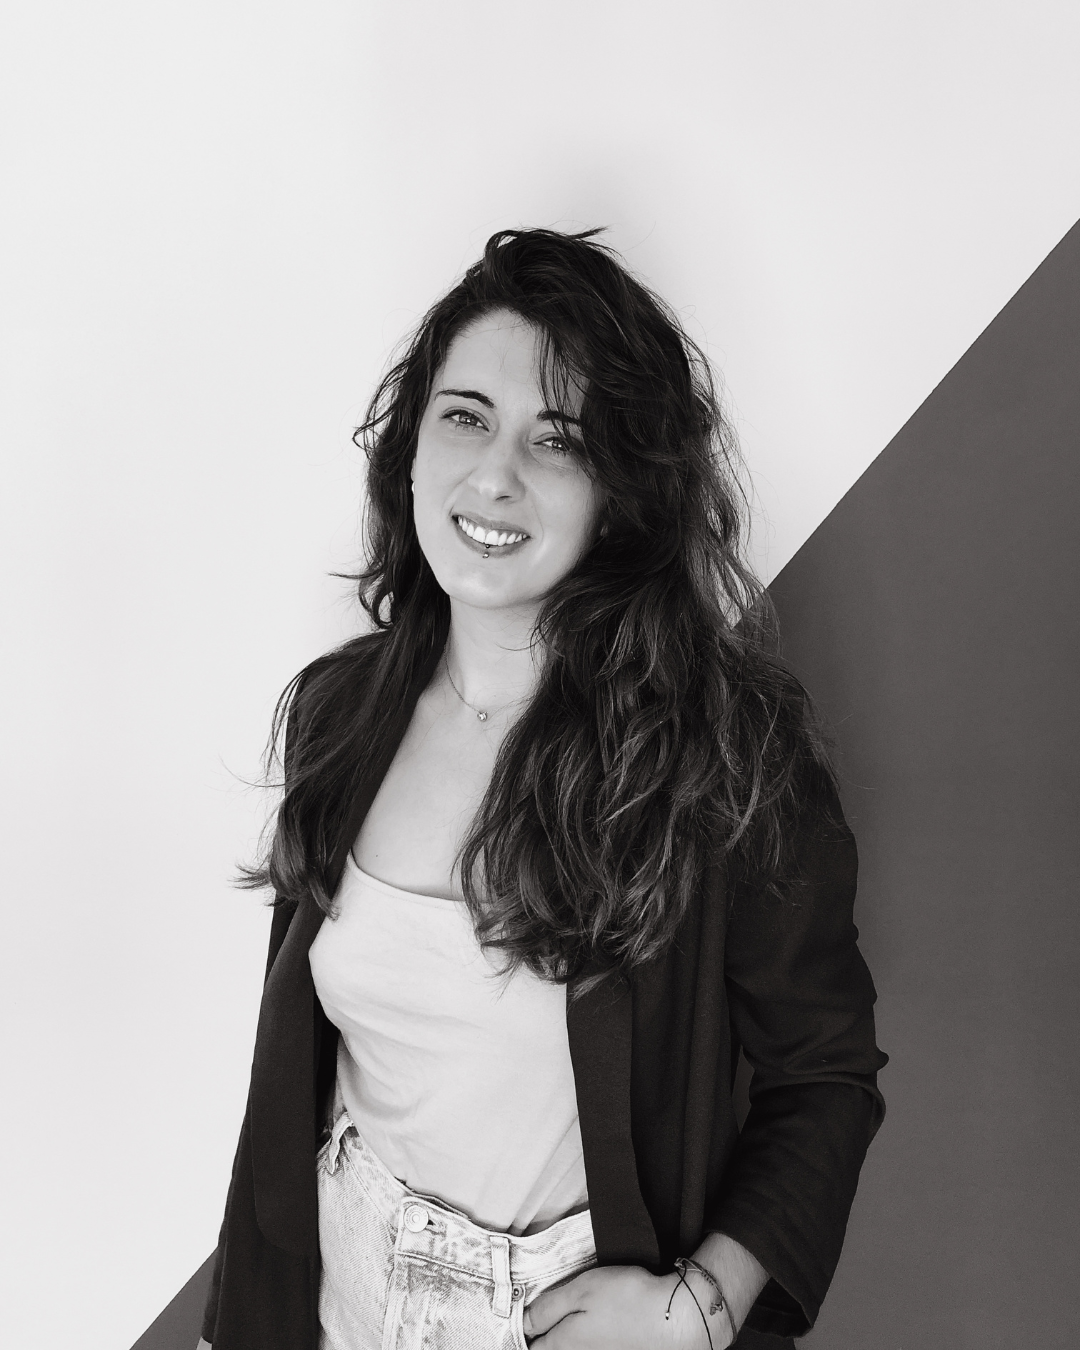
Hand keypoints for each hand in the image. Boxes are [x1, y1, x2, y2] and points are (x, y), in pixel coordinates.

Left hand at [521, 1264, 726, 1348]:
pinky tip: (588, 1326)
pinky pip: (587, 1348)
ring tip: (558, 1322)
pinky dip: (580, 1340)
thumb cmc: (627, 1300)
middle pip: (548, 1349)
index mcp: (563, 1345)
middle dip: (539, 1335)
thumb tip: (519, 1322)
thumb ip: (547, 1309)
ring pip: (567, 1349)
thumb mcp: (581, 1292)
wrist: (675, 1318)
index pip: (530, 1345)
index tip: (517, 1318)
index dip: (520, 1330)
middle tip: (535, 1319)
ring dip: (558, 1338)